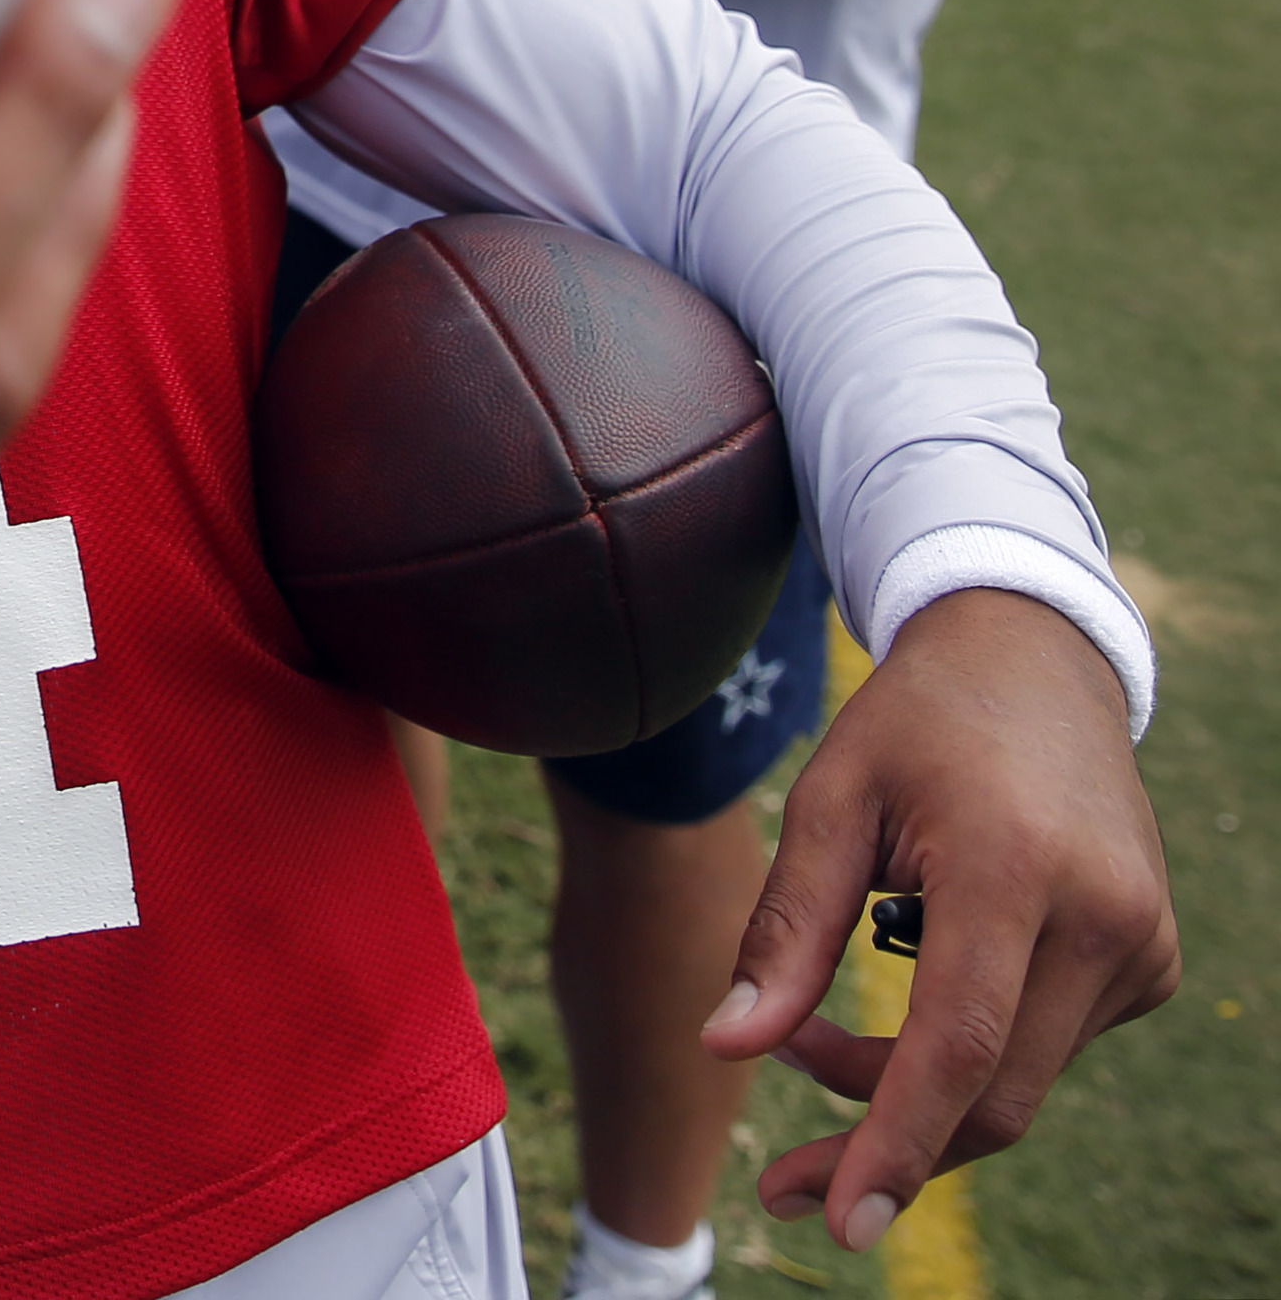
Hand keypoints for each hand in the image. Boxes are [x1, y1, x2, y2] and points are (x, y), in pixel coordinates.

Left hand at [706, 589, 1176, 1250]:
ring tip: (817, 1040)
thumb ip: (783, 929)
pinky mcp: (1152, 963)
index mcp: (1016, 871)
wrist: (1035, 663)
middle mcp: (1103, 918)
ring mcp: (1142, 946)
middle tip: (786, 1180)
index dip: (896, 1141)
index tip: (842, 1217)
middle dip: (887, 1145)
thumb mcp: (827, 802)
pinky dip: (968, 1055)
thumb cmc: (915, 726)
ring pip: (1019, 1083)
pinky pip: (1046, 1047)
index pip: (959, 1045)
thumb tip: (729, 1048)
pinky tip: (912, 996)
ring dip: (913, 1092)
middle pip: (994, 1092)